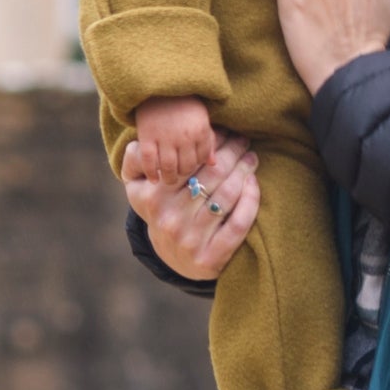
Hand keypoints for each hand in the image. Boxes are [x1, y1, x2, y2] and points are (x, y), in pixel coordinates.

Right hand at [125, 134, 259, 280]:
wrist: (173, 258)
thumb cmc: (161, 208)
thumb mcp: (138, 186)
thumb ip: (136, 159)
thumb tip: (144, 141)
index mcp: (153, 197)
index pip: (189, 161)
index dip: (211, 143)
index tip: (226, 131)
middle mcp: (170, 219)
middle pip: (212, 175)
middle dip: (232, 152)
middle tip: (243, 140)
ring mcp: (190, 240)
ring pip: (227, 196)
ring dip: (244, 171)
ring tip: (251, 157)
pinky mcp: (210, 258)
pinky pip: (238, 223)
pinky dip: (251, 200)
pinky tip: (253, 183)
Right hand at [133, 96, 216, 186]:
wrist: (159, 85)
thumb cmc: (183, 104)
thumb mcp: (200, 119)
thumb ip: (207, 140)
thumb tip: (213, 164)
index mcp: (200, 130)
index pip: (201, 159)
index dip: (196, 167)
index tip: (191, 170)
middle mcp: (184, 136)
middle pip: (186, 167)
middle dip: (183, 175)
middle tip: (179, 179)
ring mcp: (165, 137)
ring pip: (168, 167)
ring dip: (168, 178)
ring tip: (167, 181)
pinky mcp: (147, 136)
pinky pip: (148, 160)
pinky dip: (150, 172)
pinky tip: (153, 178)